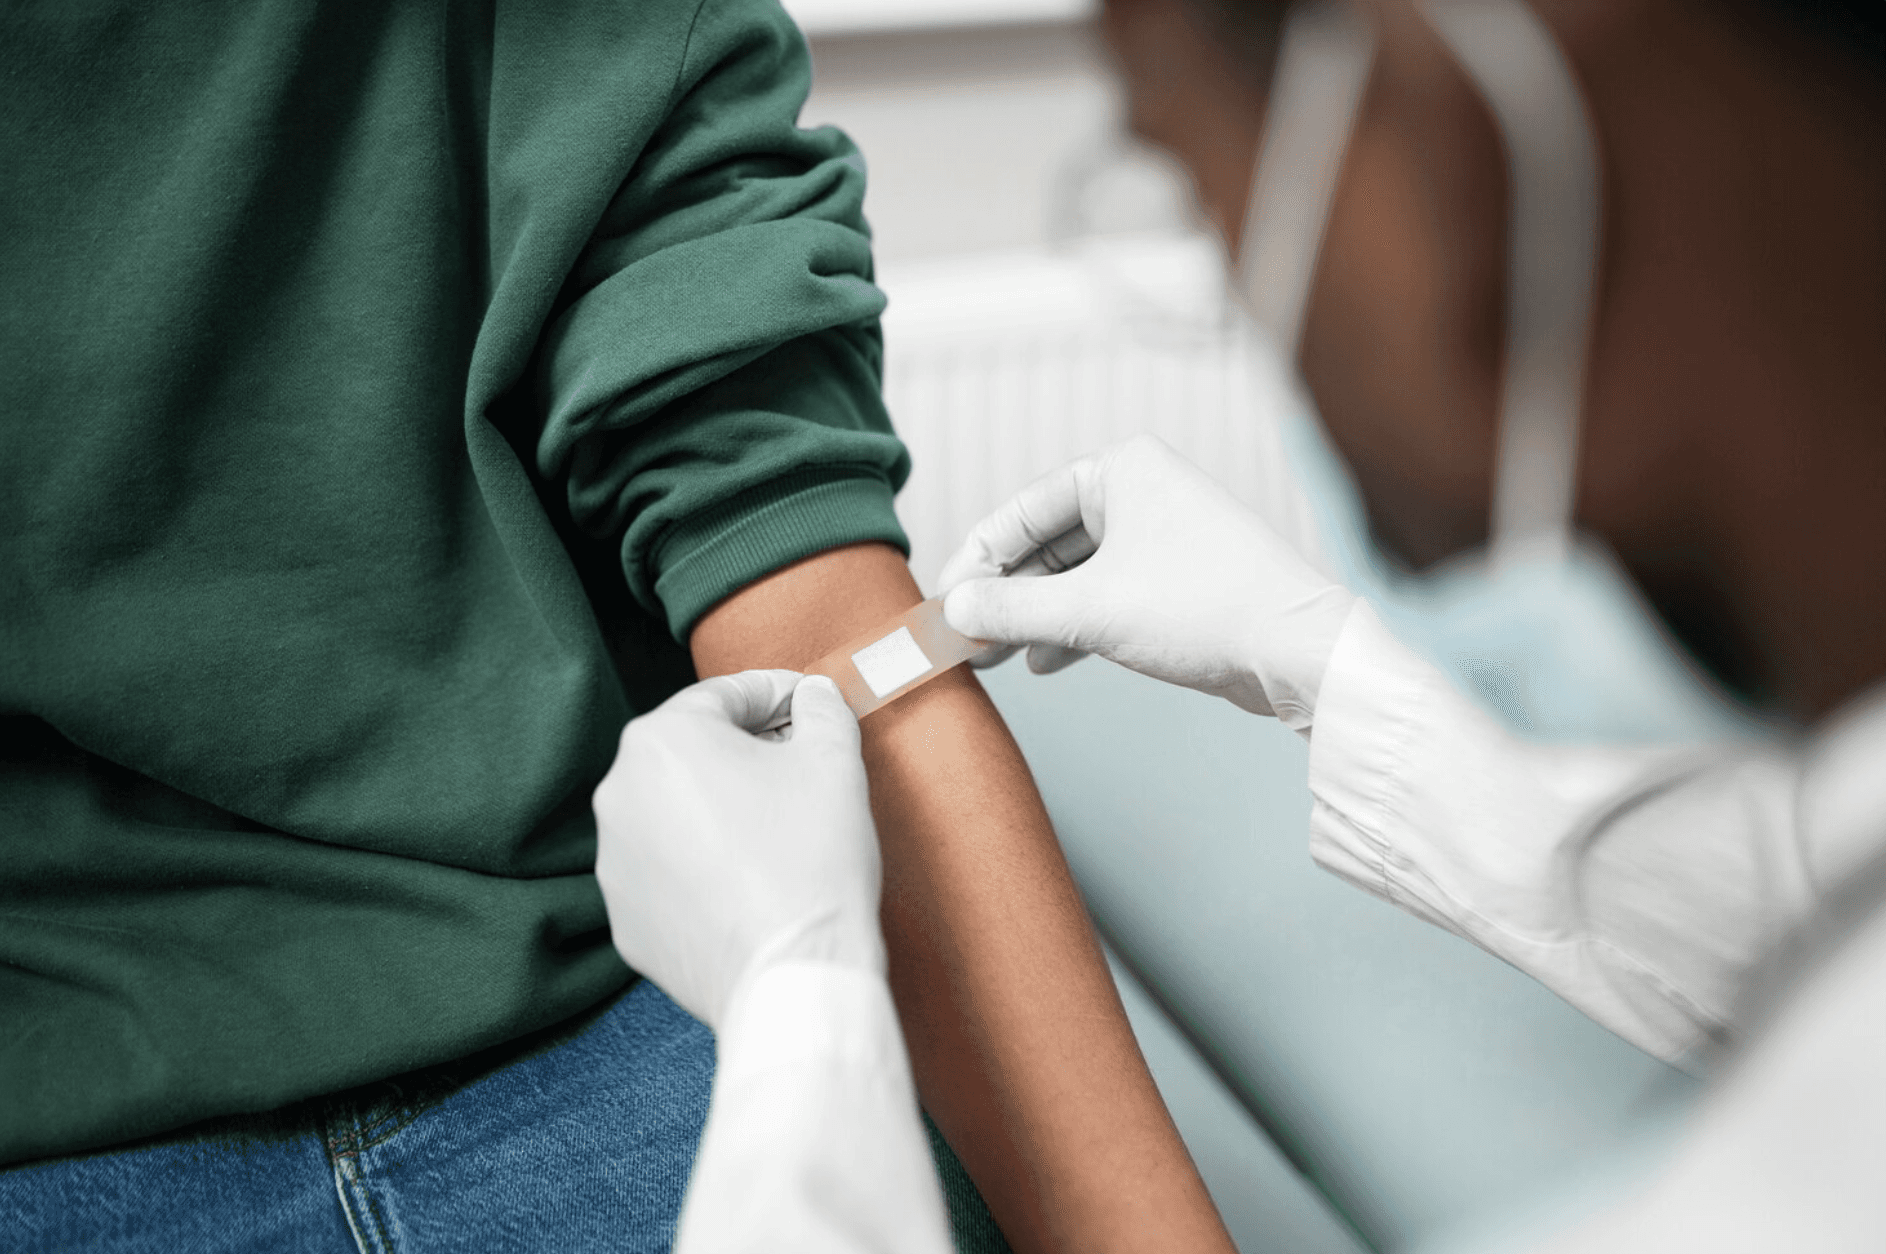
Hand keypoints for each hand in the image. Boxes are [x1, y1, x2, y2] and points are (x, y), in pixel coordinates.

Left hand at [593, 669, 882, 1030]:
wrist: (792, 975)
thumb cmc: (811, 862)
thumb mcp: (834, 762)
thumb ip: (822, 711)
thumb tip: (815, 697)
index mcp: (661, 740)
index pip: (726, 696)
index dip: (778, 696)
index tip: (810, 708)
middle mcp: (619, 794)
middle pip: (693, 752)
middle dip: (746, 753)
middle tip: (801, 767)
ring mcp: (615, 862)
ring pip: (675, 813)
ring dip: (721, 810)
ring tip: (777, 832)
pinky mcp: (627, 919)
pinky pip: (668, 872)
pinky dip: (703, 866)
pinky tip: (751, 880)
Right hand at [938, 434, 1355, 728]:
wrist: (1297, 652)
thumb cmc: (1205, 608)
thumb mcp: (1090, 611)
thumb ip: (1012, 610)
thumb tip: (952, 614)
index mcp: (1121, 470)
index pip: (1020, 511)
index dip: (974, 561)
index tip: (942, 606)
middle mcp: (1141, 492)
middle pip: (1045, 543)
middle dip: (1003, 595)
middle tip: (961, 638)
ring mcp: (1161, 537)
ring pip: (1074, 575)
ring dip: (1034, 617)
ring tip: (994, 658)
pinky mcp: (1176, 582)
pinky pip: (1105, 597)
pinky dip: (1072, 627)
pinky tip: (1044, 661)